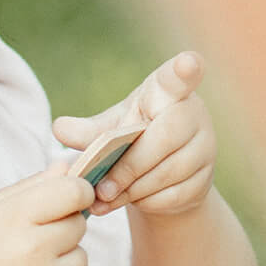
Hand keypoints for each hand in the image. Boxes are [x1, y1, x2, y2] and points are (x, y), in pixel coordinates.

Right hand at [0, 167, 95, 265]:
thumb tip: (67, 167)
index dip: (76, 190)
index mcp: (13, 219)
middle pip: (79, 222)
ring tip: (31, 262)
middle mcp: (33, 250)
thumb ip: (27, 188)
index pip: (73, 191)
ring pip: (83, 255)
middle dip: (63, 223)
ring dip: (66, 255)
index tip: (67, 197)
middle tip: (32, 235)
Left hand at [54, 52, 214, 217]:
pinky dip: (145, 202)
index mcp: (165, 92)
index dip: (184, 70)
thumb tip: (60, 128)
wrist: (157, 178)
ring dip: (131, 189)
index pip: (177, 78)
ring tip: (104, 197)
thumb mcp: (109, 130)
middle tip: (100, 187)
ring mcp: (204, 147)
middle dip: (128, 166)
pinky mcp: (205, 179)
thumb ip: (87, 130)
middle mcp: (192, 114)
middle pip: (164, 138)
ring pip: (168, 171)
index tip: (189, 62)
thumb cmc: (131, 139)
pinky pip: (174, 195)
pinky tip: (126, 201)